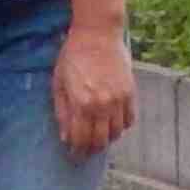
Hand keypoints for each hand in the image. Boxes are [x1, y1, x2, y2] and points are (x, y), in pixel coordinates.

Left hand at [52, 20, 136, 160]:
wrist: (97, 34)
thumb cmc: (73, 56)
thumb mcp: (59, 83)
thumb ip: (62, 112)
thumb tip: (66, 137)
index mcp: (81, 103)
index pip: (80, 138)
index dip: (77, 150)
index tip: (74, 155)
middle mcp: (102, 105)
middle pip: (100, 140)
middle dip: (91, 150)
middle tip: (85, 152)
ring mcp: (119, 100)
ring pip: (116, 133)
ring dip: (107, 139)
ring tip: (98, 138)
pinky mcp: (130, 93)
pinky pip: (129, 120)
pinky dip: (121, 127)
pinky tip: (112, 125)